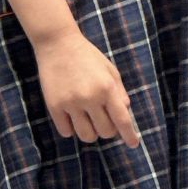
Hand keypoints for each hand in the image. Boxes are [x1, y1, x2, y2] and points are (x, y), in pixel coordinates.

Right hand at [36, 31, 141, 146]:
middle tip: (103, 120)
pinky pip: (66, 131)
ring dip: (90, 132)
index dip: (129, 135)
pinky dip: (71, 129)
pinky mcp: (54, 106)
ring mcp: (71, 103)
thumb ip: (119, 92)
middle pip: (105, 132)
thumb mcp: (110, 70)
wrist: (58, 44)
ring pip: (86, 136)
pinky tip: (71, 117)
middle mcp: (90, 98)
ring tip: (87, 121)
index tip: (133, 144)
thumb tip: (125, 112)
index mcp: (107, 88)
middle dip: (108, 130)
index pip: (122, 120)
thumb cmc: (87, 56)